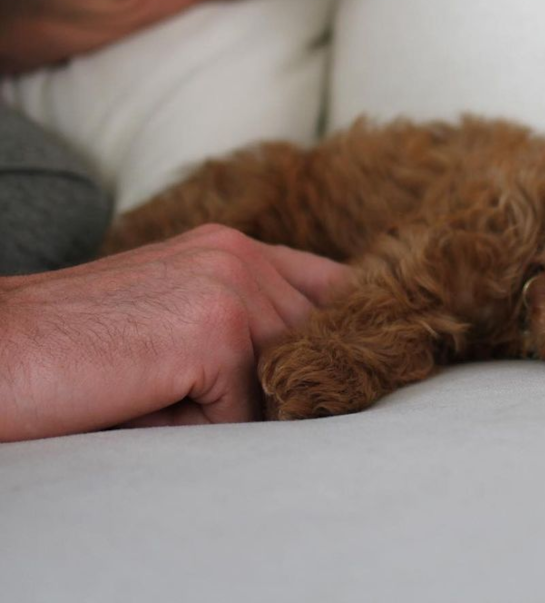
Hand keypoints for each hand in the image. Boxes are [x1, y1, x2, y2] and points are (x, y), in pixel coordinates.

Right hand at [0, 224, 353, 440]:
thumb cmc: (78, 345)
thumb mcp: (175, 315)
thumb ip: (245, 325)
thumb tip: (316, 375)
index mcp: (233, 246)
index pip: (330, 287)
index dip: (336, 332)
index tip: (330, 366)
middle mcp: (241, 254)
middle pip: (313, 341)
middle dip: (278, 383)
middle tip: (199, 393)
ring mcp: (231, 288)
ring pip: (282, 377)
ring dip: (233, 405)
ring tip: (161, 389)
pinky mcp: (215, 333)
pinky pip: (242, 413)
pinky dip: (199, 428)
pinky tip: (146, 401)